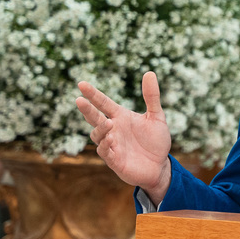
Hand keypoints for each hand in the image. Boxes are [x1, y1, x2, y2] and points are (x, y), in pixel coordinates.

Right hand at [76, 72, 172, 201]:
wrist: (160, 166)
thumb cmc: (156, 141)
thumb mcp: (157, 116)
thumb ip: (152, 96)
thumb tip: (149, 72)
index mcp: (120, 116)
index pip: (103, 103)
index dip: (93, 94)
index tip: (81, 83)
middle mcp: (113, 129)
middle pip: (95, 117)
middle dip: (87, 109)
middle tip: (79, 100)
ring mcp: (112, 145)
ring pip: (97, 135)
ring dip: (101, 129)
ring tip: (109, 123)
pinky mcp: (114, 160)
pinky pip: (105, 152)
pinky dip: (106, 145)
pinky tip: (111, 139)